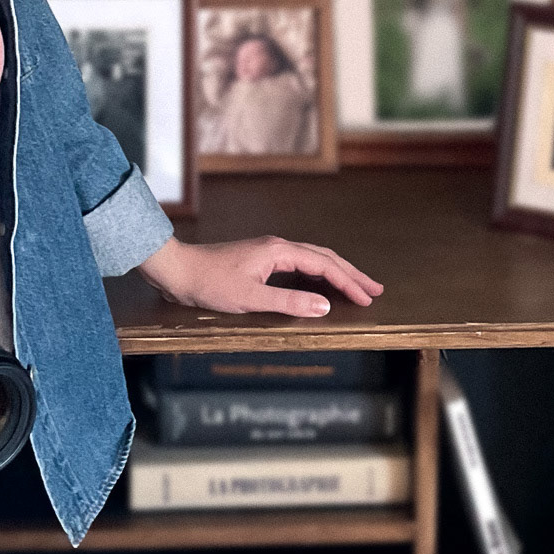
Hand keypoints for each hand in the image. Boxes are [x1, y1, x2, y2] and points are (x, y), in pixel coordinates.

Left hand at [137, 235, 382, 318]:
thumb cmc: (210, 284)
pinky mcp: (259, 261)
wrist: (178, 271)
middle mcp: (277, 247)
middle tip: (375, 289)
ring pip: (311, 260)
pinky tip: (320, 287)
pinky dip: (316, 276)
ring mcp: (268, 252)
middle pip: (323, 257)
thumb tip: (325, 306)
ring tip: (356, 287)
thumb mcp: (251, 298)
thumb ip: (289, 303)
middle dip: (351, 273)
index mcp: (278, 251)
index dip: (348, 282)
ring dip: (335, 273)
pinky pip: (298, 266)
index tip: (368, 298)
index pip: (324, 265)